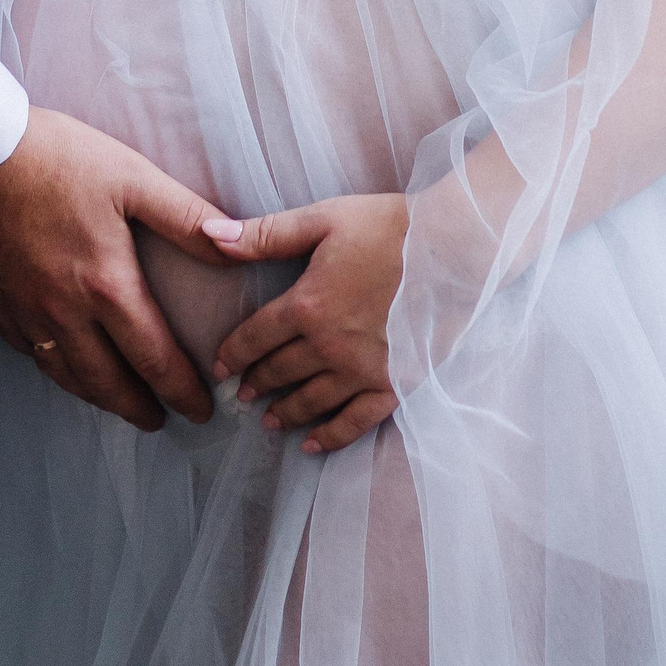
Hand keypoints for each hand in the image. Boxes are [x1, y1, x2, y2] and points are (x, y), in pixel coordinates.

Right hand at [0, 108, 243, 431]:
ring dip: (99, 398)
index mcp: (105, 285)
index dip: (181, 389)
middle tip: (163, 420)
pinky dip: (59, 372)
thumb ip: (185, 218)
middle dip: (140, 408)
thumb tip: (233, 247)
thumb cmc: (56, 156)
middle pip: (108, 383)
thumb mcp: (132, 177)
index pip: (153, 357)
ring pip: (68, 377)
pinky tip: (67, 366)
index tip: (200, 410)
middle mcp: (64, 313)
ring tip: (120, 403)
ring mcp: (25, 314)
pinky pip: (33, 357)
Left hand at [210, 192, 407, 455]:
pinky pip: (355, 421)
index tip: (221, 368)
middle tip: (242, 397)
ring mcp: (362, 371)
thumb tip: (209, 235)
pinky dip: (331, 437)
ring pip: (311, 401)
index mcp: (307, 305)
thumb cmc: (391, 227)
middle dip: (256, 384)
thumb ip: (265, 234)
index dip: (234, 354)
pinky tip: (313, 446)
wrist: (457, 249)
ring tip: (268, 421)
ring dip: (285, 412)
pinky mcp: (395, 385)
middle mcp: (329, 346)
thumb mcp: (324, 219)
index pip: (256, 338)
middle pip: (280, 372)